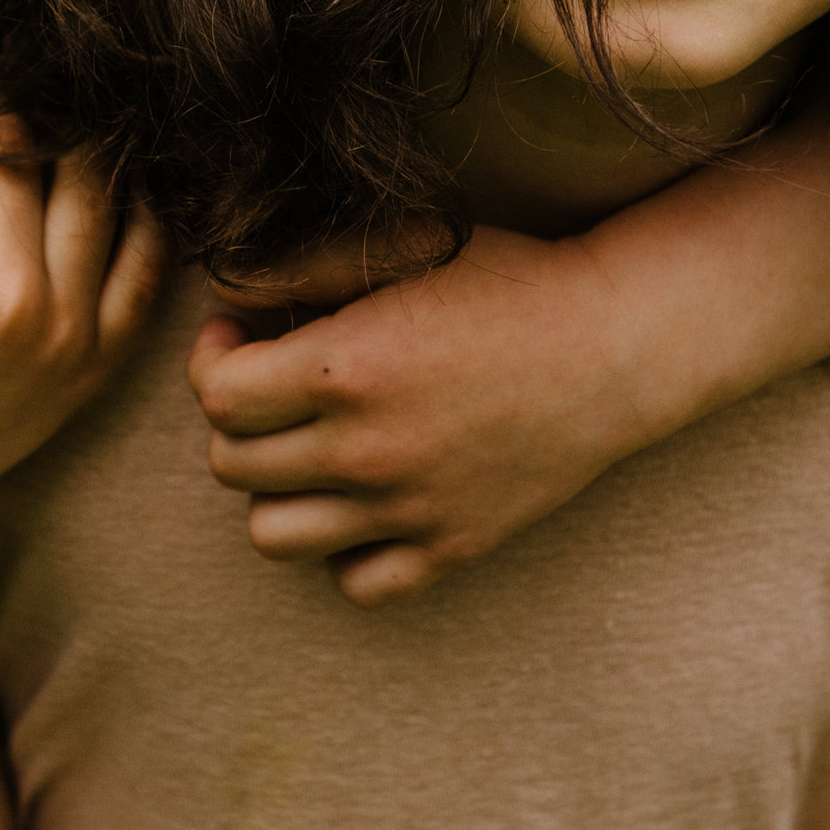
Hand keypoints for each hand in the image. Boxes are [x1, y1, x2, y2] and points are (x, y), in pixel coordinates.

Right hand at [0, 40, 166, 545]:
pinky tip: (112, 166)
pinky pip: (145, 258)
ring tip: (54, 97)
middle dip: (3, 85)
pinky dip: (140, 204)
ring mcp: (61, 329)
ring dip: (77, 128)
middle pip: (20, 146)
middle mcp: (2, 294)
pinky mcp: (95, 358)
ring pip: (92, 185)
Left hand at [188, 224, 654, 608]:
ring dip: (275, 490)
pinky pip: (357, 583)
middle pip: (230, 465)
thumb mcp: (401, 245)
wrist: (616, 343)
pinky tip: (366, 499)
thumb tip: (224, 290)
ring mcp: (406, 509)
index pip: (215, 397)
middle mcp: (364, 451)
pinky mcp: (451, 547)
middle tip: (274, 383)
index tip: (242, 333)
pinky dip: (346, 550)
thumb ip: (299, 265)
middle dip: (237, 419)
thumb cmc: (509, 280)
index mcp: (343, 370)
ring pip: (273, 536)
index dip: (213, 358)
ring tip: (307, 447)